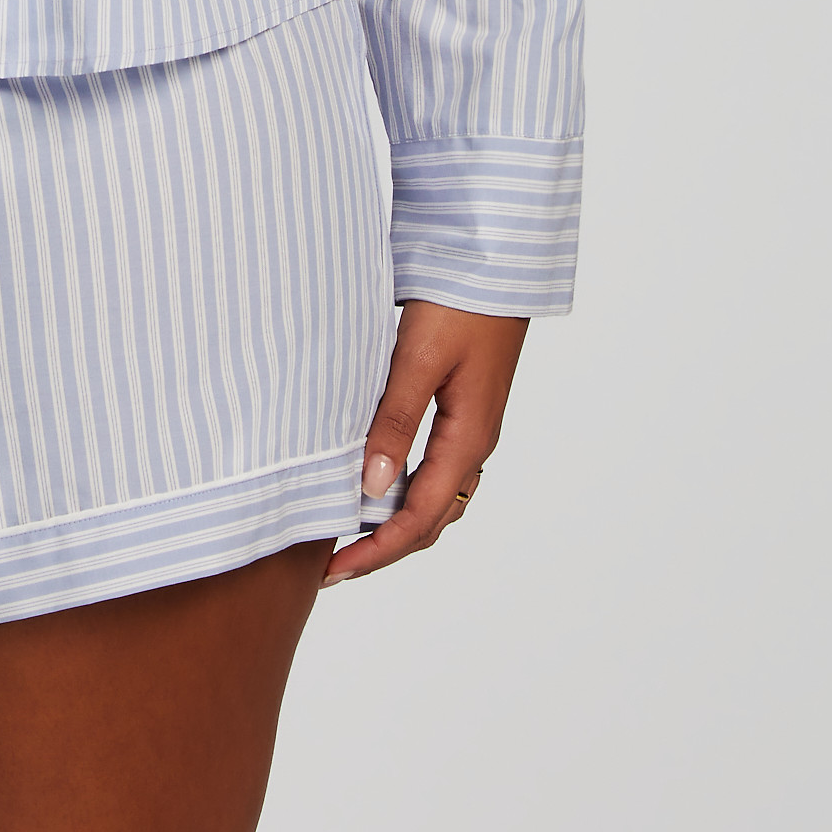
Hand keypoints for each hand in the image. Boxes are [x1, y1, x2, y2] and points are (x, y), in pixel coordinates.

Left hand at [323, 300, 526, 583]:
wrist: (497, 259)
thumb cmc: (460, 303)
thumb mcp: (420, 360)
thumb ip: (395, 421)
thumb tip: (371, 489)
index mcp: (467, 438)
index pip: (420, 518)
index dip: (377, 550)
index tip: (335, 572)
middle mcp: (473, 441)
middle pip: (431, 519)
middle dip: (384, 548)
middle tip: (334, 567)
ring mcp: (471, 425)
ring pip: (436, 496)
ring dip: (396, 522)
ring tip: (350, 532)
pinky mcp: (462, 404)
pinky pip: (436, 467)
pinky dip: (406, 488)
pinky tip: (376, 478)